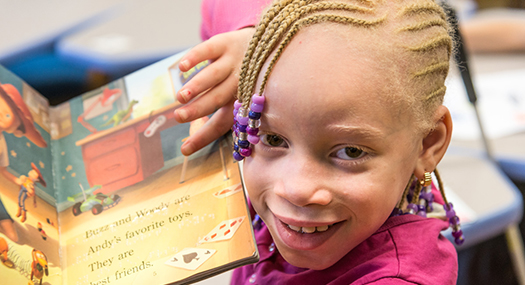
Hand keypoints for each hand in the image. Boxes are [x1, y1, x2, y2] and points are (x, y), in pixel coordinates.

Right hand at [174, 28, 254, 155]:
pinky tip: (182, 68)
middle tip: (179, 117)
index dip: (203, 137)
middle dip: (198, 109)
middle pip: (218, 98)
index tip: (184, 149)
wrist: (268, 45)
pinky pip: (209, 49)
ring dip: (197, 86)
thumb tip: (198, 143)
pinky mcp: (226, 43)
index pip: (221, 124)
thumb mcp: (244, 100)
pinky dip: (195, 57)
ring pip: (214, 76)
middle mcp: (240, 83)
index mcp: (243, 103)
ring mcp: (233, 62)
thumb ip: (225, 118)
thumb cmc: (249, 81)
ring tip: (180, 97)